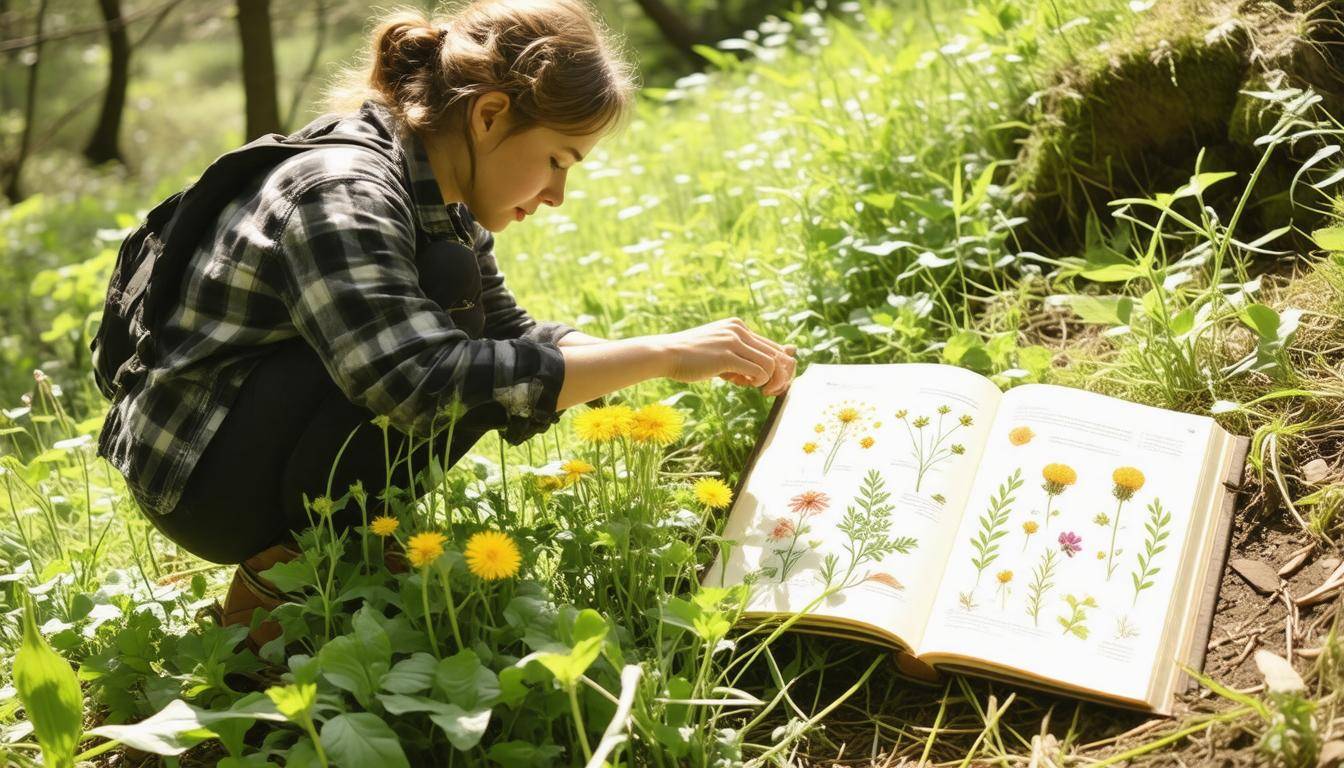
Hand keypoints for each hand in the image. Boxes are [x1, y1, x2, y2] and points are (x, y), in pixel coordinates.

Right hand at [653, 317, 797, 396]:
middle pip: (777, 354)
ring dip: (768, 381)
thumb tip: (764, 374)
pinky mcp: (727, 355)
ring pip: (771, 363)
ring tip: (753, 386)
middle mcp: (739, 329)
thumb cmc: (691, 358)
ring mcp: (733, 341)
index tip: (768, 383)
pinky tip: (743, 383)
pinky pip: (758, 371)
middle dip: (779, 376)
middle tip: (768, 390)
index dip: (777, 367)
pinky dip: (757, 382)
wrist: (666, 354)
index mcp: (738, 326)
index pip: (772, 346)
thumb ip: (739, 357)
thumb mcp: (719, 352)